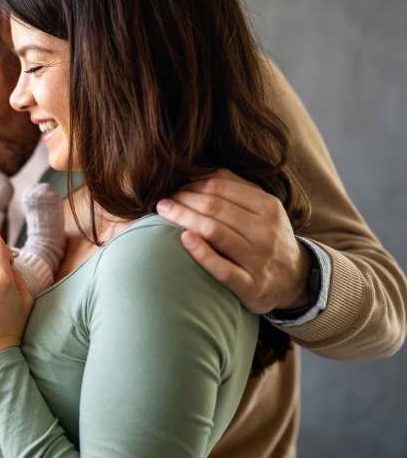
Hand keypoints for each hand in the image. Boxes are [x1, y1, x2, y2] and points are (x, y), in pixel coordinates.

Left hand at [156, 168, 311, 314]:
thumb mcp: (263, 208)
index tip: (173, 189)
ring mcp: (259, 259)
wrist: (295, 279)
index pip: (220, 187)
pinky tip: (184, 240)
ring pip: (215, 232)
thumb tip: (197, 171)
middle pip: (214, 208)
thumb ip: (235, 187)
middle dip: (182, 201)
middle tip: (162, 202)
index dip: (190, 185)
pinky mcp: (251, 286)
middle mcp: (266, 231)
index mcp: (268, 207)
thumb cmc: (267, 236)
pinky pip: (222, 269)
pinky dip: (201, 253)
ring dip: (183, 219)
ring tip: (162, 214)